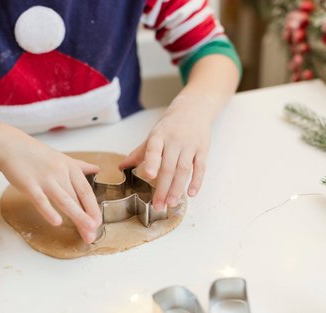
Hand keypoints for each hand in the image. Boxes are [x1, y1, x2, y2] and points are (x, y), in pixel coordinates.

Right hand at [0, 134, 101, 242]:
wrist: (10, 145)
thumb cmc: (35, 153)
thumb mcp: (61, 157)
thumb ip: (80, 166)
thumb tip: (97, 169)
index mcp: (70, 167)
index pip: (86, 190)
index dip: (93, 207)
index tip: (99, 222)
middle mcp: (60, 173)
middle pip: (78, 198)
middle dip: (88, 217)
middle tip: (94, 234)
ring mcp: (45, 179)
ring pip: (65, 200)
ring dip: (77, 216)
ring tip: (87, 230)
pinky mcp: (29, 185)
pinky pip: (41, 200)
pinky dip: (49, 211)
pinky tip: (57, 222)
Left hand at [120, 95, 211, 209]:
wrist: (194, 108)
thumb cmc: (171, 125)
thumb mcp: (154, 135)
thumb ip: (140, 153)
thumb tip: (122, 167)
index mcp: (159, 136)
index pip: (154, 150)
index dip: (152, 162)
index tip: (149, 175)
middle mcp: (175, 140)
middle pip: (169, 167)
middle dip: (163, 188)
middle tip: (158, 205)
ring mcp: (190, 145)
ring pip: (184, 170)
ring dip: (177, 188)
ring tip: (171, 203)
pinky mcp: (203, 149)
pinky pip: (200, 167)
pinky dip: (197, 181)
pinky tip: (191, 193)